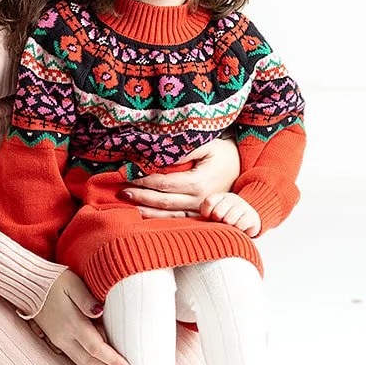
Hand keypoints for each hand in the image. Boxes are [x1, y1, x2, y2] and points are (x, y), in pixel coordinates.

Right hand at [30, 270, 132, 364]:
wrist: (27, 284)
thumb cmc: (53, 281)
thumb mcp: (71, 283)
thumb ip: (86, 298)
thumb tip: (99, 311)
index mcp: (71, 323)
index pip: (96, 348)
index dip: (113, 360)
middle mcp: (65, 337)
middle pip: (91, 363)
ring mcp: (59, 342)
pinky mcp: (57, 342)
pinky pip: (77, 362)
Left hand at [120, 135, 239, 217]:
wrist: (243, 168)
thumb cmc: (223, 154)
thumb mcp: (208, 145)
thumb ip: (185, 149)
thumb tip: (160, 153)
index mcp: (199, 182)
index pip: (165, 184)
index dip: (145, 181)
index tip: (129, 176)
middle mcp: (200, 200)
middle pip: (163, 202)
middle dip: (141, 197)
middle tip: (122, 192)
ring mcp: (201, 210)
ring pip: (169, 215)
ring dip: (147, 211)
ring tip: (127, 205)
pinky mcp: (201, 215)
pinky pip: (178, 219)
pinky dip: (159, 219)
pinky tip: (145, 215)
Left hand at [200, 191, 260, 236]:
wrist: (249, 220)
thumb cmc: (225, 220)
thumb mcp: (212, 214)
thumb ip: (202, 214)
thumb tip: (186, 217)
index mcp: (219, 196)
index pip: (209, 202)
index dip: (207, 213)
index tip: (209, 217)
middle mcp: (231, 198)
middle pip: (217, 213)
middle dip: (218, 221)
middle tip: (221, 222)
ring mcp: (242, 206)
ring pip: (228, 220)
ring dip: (228, 227)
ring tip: (230, 226)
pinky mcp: (251, 216)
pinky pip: (239, 225)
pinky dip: (238, 230)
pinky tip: (239, 228)